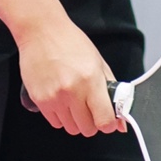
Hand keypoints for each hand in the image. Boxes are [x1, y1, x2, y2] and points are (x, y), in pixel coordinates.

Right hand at [16, 13, 122, 135]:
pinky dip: (60, 116)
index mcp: (91, 80)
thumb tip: (121, 121)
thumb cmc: (71, 43)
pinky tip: (60, 99)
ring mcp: (54, 97)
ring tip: (72, 100)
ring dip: (75, 119)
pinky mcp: (39, 100)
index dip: (108, 124)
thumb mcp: (98, 62)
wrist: (41, 31)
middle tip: (89, 107)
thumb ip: (112, 91)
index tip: (108, 120)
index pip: (104, 121)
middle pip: (87, 129)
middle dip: (91, 122)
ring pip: (71, 128)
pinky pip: (55, 122)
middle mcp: (72, 91)